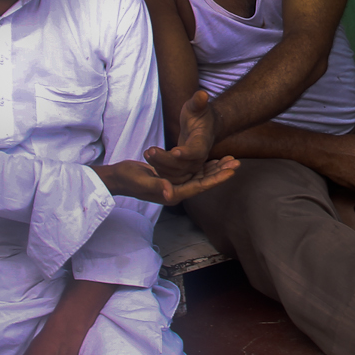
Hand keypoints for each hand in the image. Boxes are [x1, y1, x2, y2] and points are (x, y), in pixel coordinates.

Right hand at [94, 155, 239, 204]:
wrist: (117, 177)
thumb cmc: (127, 178)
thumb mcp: (140, 180)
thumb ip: (155, 185)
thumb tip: (169, 192)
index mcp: (173, 194)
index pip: (200, 187)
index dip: (216, 179)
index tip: (231, 171)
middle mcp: (177, 192)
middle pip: (204, 182)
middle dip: (221, 173)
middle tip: (237, 162)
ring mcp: (175, 185)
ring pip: (200, 177)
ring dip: (215, 169)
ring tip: (230, 159)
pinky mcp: (173, 178)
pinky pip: (192, 173)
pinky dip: (204, 166)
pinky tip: (213, 160)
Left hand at [144, 90, 220, 183]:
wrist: (204, 127)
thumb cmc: (199, 115)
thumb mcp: (197, 106)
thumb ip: (198, 102)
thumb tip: (202, 94)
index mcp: (203, 142)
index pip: (197, 151)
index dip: (187, 153)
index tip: (174, 151)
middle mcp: (199, 158)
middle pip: (183, 165)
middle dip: (165, 160)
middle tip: (149, 150)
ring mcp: (192, 166)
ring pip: (176, 174)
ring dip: (160, 166)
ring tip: (147, 153)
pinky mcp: (184, 170)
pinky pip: (172, 177)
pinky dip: (160, 171)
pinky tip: (149, 159)